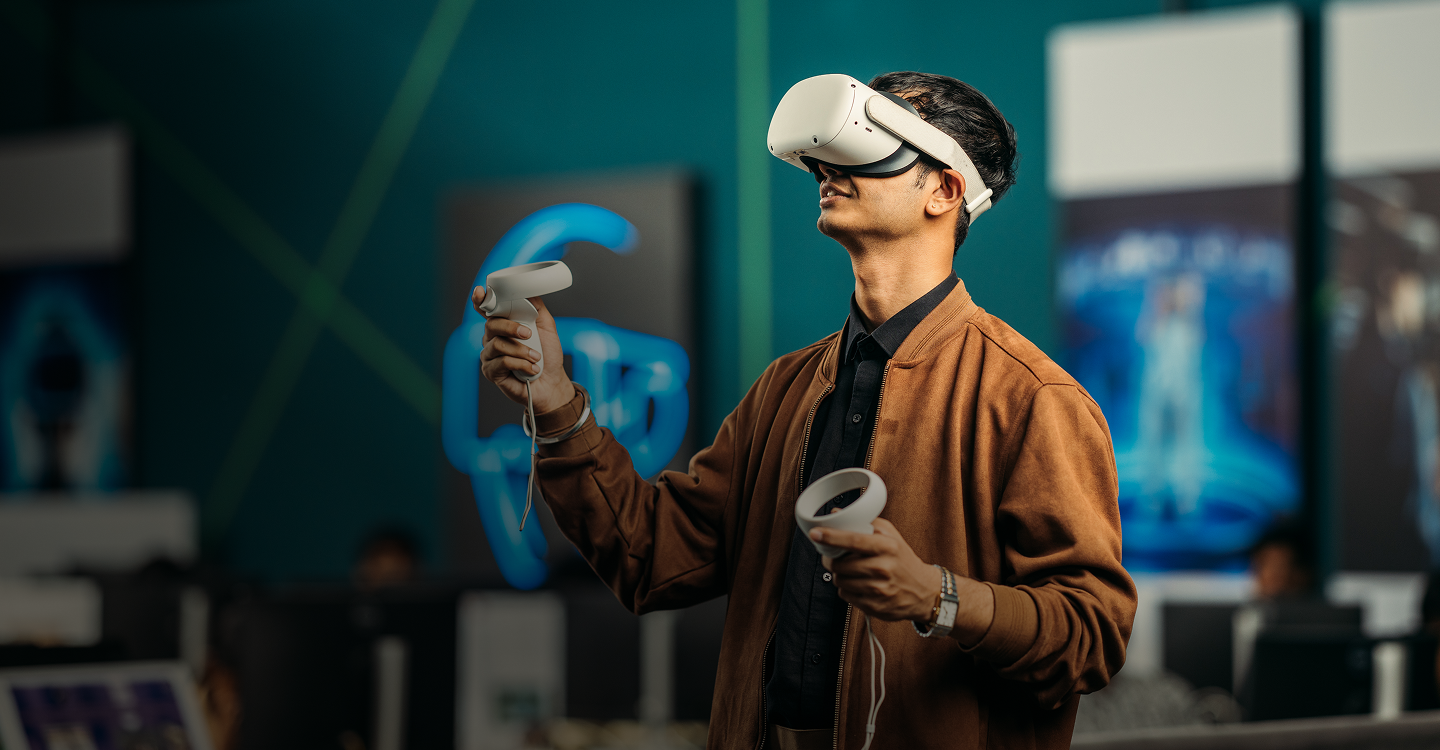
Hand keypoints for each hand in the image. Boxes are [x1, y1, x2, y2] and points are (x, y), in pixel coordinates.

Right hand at [474, 286, 575, 413]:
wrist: (552, 382)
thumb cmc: (548, 356)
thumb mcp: (547, 327)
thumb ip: (536, 308)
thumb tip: (529, 290)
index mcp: (503, 325)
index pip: (487, 310)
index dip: (480, 300)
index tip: (480, 292)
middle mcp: (493, 338)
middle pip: (491, 324)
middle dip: (511, 327)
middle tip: (529, 334)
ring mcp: (490, 355)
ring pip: (497, 345)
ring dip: (521, 350)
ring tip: (536, 357)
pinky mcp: (491, 371)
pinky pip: (501, 362)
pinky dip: (521, 364)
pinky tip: (531, 369)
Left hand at [814, 519, 995, 643]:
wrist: (923, 591)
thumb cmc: (903, 559)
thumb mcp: (890, 535)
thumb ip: (864, 522)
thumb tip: (835, 513)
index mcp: (887, 547)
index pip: (853, 540)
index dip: (831, 537)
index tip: (815, 533)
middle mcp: (883, 568)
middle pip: (840, 564)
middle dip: (832, 560)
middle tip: (834, 556)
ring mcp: (878, 590)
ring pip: (840, 580)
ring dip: (839, 574)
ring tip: (851, 570)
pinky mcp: (874, 606)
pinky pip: (845, 595)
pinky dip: (847, 588)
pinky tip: (859, 584)